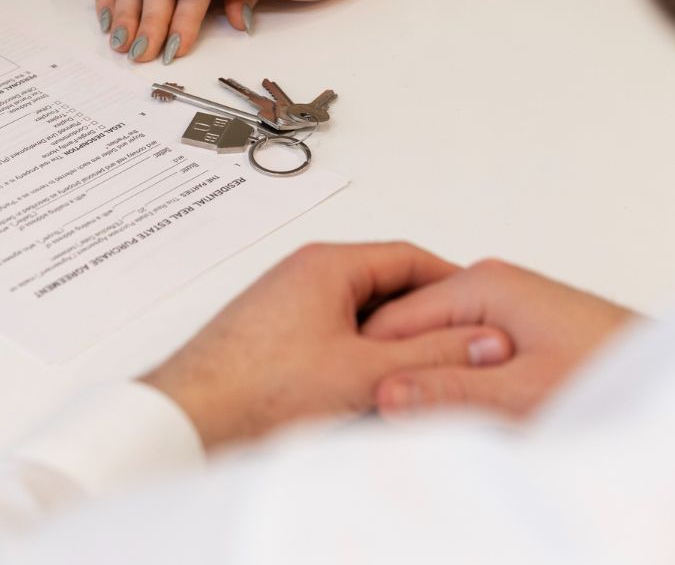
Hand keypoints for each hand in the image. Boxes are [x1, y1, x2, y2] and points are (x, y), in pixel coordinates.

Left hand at [140, 243, 513, 450]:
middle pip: (386, 285)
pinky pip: (336, 335)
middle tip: (461, 349)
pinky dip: (363, 356)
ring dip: (393, 342)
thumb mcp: (367, 372)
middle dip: (426, 318)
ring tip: (420, 374)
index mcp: (326, 264)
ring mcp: (287, 304)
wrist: (191, 418)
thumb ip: (432, 355)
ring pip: (361, 315)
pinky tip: (374, 388)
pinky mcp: (276, 336)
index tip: (482, 312)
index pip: (409, 257)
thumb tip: (483, 340)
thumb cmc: (258, 388)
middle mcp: (303, 275)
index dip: (454, 285)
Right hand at [362, 259, 637, 418]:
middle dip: (397, 370)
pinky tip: (460, 407)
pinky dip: (454, 378)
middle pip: (408, 327)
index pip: (389, 318)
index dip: (369, 364)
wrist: (674, 380)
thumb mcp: (523, 393)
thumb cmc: (614, 373)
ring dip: (428, 378)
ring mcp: (501, 305)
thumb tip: (386, 393)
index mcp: (481, 284)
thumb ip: (451, 391)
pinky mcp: (515, 328)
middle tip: (395, 415)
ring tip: (429, 414)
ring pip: (433, 341)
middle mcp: (488, 285)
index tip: (359, 401)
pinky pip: (460, 350)